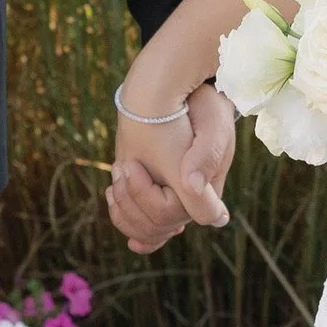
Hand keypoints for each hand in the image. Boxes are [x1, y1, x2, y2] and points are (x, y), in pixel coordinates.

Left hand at [106, 81, 235, 254]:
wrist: (190, 96)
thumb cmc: (203, 107)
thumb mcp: (213, 125)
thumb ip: (207, 155)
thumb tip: (193, 186)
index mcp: (206, 194)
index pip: (174, 215)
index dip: (148, 198)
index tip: (131, 165)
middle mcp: (190, 204)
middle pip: (157, 227)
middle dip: (131, 199)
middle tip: (122, 165)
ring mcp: (173, 203)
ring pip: (146, 231)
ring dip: (124, 208)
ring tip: (116, 175)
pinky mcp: (157, 198)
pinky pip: (139, 225)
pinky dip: (122, 214)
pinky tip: (113, 193)